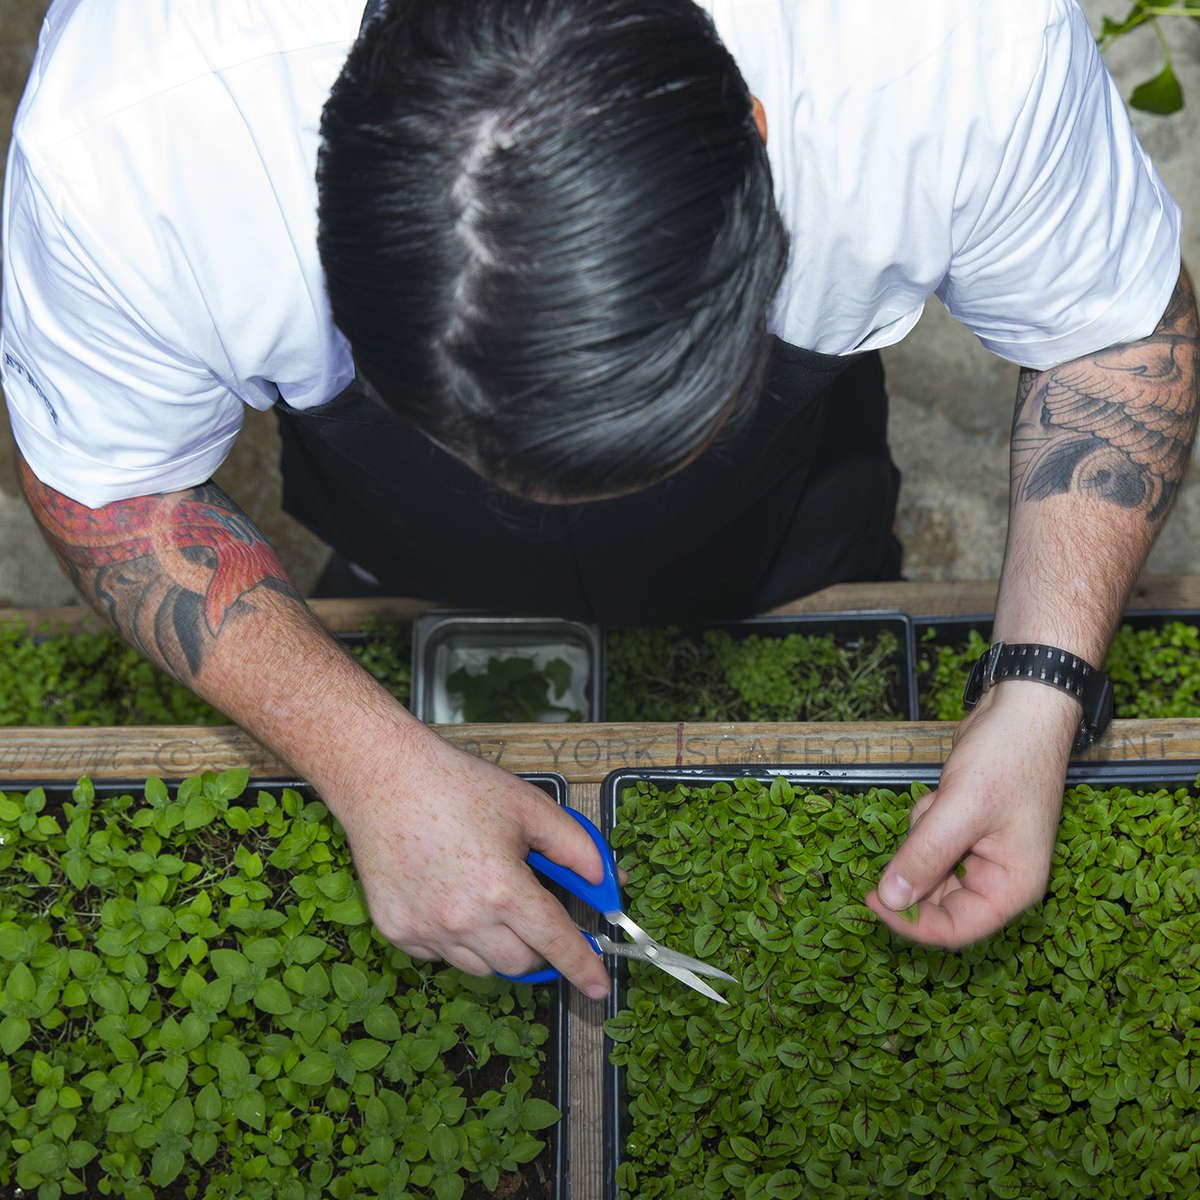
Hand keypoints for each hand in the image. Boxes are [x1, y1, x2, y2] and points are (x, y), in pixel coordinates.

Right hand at [327, 721, 612, 998]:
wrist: (386, 780)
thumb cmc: (456, 787)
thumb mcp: (529, 806)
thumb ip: (575, 845)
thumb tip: (602, 879)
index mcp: (502, 889)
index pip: (555, 942)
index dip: (583, 967)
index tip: (598, 985)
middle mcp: (464, 920)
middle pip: (520, 964)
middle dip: (537, 947)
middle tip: (532, 914)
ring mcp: (427, 930)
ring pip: (481, 966)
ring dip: (497, 946)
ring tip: (487, 900)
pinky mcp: (398, 932)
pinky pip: (441, 954)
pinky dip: (456, 939)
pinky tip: (450, 898)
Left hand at [865, 682, 1078, 947]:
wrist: (1021, 709)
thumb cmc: (1006, 758)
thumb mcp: (960, 809)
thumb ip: (925, 856)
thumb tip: (889, 899)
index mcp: (1013, 886)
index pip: (956, 929)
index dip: (912, 922)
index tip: (872, 900)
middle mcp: (1000, 877)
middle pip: (939, 901)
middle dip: (916, 868)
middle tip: (911, 832)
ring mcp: (982, 853)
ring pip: (929, 868)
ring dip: (920, 839)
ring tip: (941, 801)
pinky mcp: (965, 829)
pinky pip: (930, 841)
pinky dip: (925, 820)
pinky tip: (943, 791)